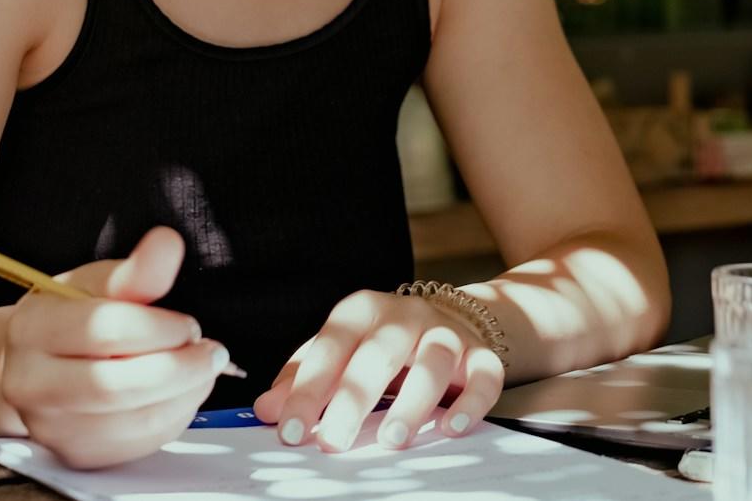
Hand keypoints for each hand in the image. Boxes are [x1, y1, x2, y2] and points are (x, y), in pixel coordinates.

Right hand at [0, 226, 227, 468]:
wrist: (35, 366)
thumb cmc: (72, 318)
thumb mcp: (99, 283)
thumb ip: (137, 270)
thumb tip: (168, 244)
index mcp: (32, 328)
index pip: (103, 330)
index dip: (160, 328)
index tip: (188, 325)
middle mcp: (30, 384)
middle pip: (115, 387)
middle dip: (179, 368)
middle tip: (211, 352)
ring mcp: (51, 427)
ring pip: (132, 422)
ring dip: (184, 395)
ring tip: (202, 370)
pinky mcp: (76, 455)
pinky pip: (137, 445)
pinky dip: (174, 418)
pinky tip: (183, 394)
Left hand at [253, 288, 505, 452]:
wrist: (446, 317)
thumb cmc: (377, 342)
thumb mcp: (336, 351)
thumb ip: (300, 379)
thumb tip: (266, 411)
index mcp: (361, 310)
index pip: (329, 347)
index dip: (307, 390)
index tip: (290, 431)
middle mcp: (405, 315)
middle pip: (378, 353)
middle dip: (353, 398)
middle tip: (334, 441)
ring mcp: (446, 332)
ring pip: (434, 360)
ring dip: (414, 401)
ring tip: (392, 439)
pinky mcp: (481, 354)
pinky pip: (485, 374)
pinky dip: (471, 401)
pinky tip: (451, 427)